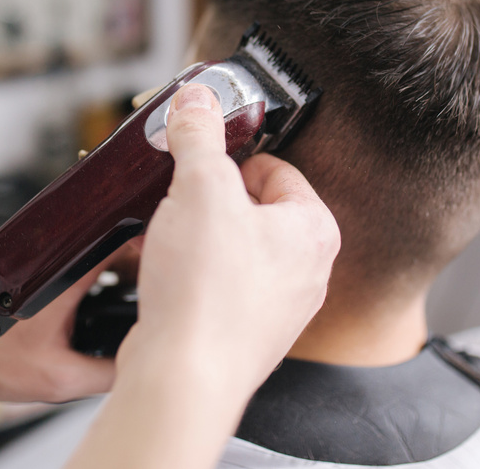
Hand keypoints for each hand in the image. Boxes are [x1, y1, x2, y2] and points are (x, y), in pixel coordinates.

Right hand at [118, 83, 339, 400]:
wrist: (184, 378)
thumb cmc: (208, 295)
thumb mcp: (200, 188)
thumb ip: (199, 136)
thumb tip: (199, 101)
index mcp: (313, 230)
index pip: (276, 168)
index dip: (231, 158)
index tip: (201, 156)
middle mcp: (305, 272)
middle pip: (251, 209)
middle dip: (209, 200)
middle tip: (179, 198)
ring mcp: (275, 308)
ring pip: (231, 249)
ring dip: (196, 237)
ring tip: (169, 238)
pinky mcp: (241, 333)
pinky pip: (216, 286)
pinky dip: (189, 275)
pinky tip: (166, 274)